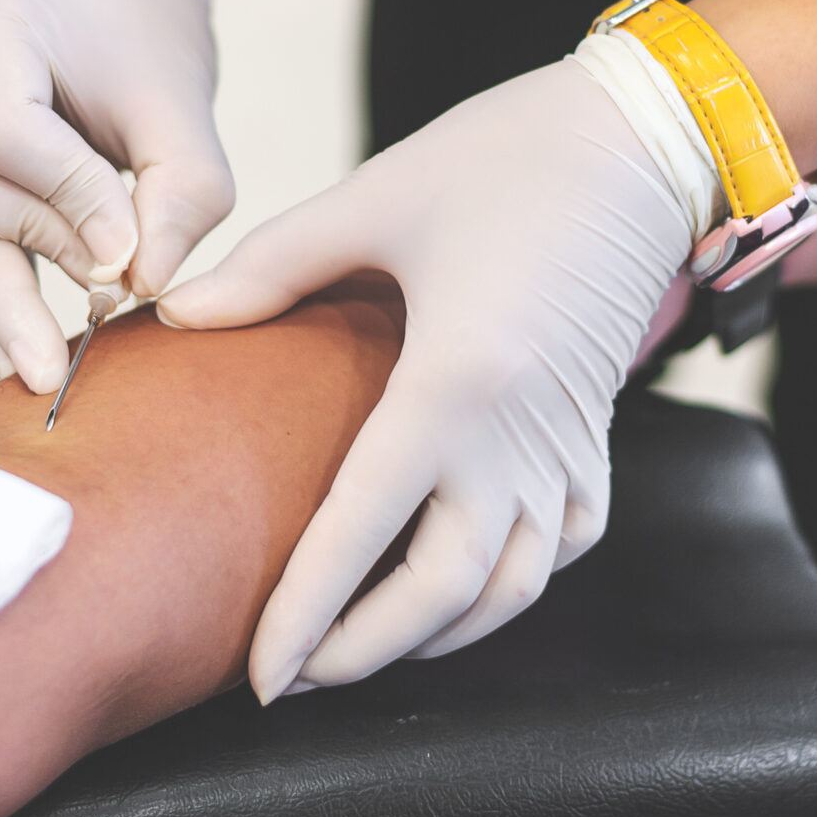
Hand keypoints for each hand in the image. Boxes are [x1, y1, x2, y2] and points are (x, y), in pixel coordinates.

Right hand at [0, 0, 234, 391]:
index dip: (66, 202)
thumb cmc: (147, 33)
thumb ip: (182, 190)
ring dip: (5, 285)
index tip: (128, 260)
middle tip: (105, 304)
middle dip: (32, 247)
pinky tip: (12, 350)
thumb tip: (141, 285)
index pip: (7, 129)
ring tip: (49, 364)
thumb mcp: (185, 101)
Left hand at [157, 59, 692, 699]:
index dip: (305, 615)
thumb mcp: (374, 199)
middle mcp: (519, 435)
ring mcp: (568, 445)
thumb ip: (269, 268)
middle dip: (362, 653)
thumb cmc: (505, 156)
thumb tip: (175, 313)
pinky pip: (559, 547)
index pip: (362, 532)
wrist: (641, 138)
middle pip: (442, 595)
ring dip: (434, 636)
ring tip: (360, 647)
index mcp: (453, 380)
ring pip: (508, 589)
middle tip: (293, 678)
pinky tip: (460, 586)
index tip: (258, 676)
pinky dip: (508, 586)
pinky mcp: (596, 437)